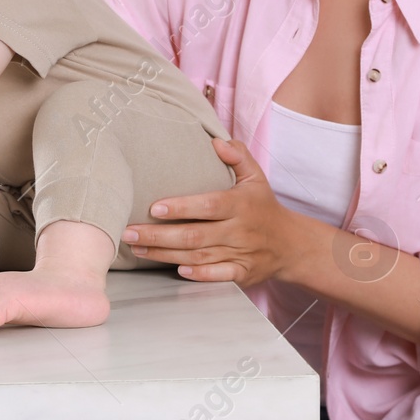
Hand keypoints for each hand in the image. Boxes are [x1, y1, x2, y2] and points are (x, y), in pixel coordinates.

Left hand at [121, 137, 298, 285]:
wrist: (291, 244)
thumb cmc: (264, 206)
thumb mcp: (256, 176)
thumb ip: (238, 155)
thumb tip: (216, 142)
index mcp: (240, 204)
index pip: (208, 205)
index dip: (181, 208)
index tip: (153, 208)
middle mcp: (239, 230)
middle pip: (195, 235)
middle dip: (159, 235)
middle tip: (129, 232)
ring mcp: (240, 254)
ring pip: (198, 257)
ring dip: (165, 255)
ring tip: (138, 248)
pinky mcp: (241, 274)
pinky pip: (219, 276)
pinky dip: (199, 275)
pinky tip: (176, 271)